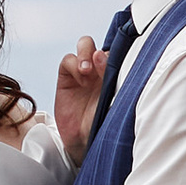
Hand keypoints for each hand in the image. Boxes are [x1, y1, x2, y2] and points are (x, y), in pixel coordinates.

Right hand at [53, 33, 106, 161]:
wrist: (85, 141)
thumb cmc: (104, 123)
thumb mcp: (113, 101)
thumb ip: (111, 78)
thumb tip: (102, 56)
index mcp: (117, 73)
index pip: (118, 53)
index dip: (116, 54)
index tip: (117, 64)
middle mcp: (100, 69)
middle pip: (100, 43)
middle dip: (99, 50)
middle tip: (98, 63)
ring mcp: (84, 72)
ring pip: (84, 45)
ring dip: (85, 53)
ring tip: (86, 70)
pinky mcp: (67, 77)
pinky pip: (68, 60)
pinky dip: (73, 64)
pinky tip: (79, 79)